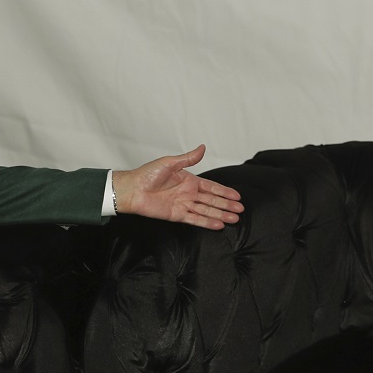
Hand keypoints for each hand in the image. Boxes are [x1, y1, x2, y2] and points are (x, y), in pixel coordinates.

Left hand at [112, 145, 243, 229]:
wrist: (132, 189)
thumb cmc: (147, 174)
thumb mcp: (170, 163)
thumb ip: (188, 158)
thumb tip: (202, 147)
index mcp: (188, 180)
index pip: (211, 187)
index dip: (224, 192)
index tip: (236, 196)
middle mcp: (188, 193)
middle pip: (211, 201)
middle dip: (226, 205)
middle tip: (239, 210)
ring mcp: (183, 205)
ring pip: (206, 211)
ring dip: (220, 215)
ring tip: (234, 219)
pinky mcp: (177, 215)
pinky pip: (195, 219)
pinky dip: (206, 222)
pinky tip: (218, 225)